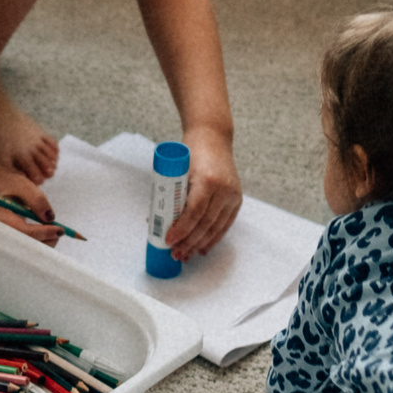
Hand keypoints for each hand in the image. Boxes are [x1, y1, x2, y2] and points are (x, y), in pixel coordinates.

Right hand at [0, 171, 62, 246]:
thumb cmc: (7, 184)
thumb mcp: (22, 184)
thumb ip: (37, 199)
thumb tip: (51, 218)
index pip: (22, 231)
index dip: (43, 232)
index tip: (60, 229)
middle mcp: (0, 231)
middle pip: (25, 245)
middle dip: (46, 241)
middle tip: (61, 231)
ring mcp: (5, 237)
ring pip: (28, 249)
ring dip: (46, 242)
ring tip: (56, 230)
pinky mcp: (12, 239)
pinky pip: (28, 246)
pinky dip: (42, 242)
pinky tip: (49, 233)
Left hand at [166, 130, 240, 260]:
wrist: (213, 137)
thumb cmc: (191, 153)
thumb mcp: (179, 171)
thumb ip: (170, 194)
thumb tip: (155, 220)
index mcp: (207, 180)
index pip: (194, 212)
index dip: (181, 229)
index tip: (168, 240)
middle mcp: (223, 189)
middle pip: (205, 224)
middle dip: (189, 242)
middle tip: (175, 253)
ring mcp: (232, 194)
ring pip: (216, 227)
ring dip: (200, 244)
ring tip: (186, 255)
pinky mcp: (237, 199)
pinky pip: (225, 224)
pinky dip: (214, 238)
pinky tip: (203, 248)